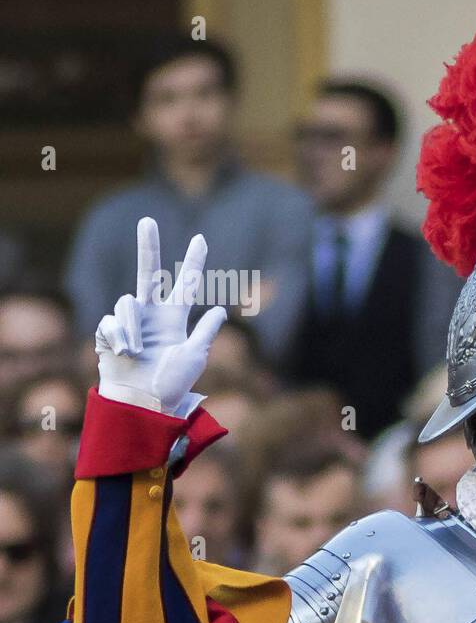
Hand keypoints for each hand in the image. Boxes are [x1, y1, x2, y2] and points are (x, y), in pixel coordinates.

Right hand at [95, 217, 225, 415]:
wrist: (143, 403)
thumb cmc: (171, 383)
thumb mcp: (194, 354)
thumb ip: (205, 331)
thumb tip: (220, 309)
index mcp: (174, 318)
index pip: (186, 284)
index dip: (193, 262)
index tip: (200, 238)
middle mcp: (152, 315)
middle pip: (149, 272)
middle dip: (148, 246)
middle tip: (147, 220)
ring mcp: (129, 322)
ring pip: (128, 301)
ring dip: (133, 326)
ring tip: (137, 352)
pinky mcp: (108, 331)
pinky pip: (111, 321)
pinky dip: (120, 337)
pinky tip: (124, 354)